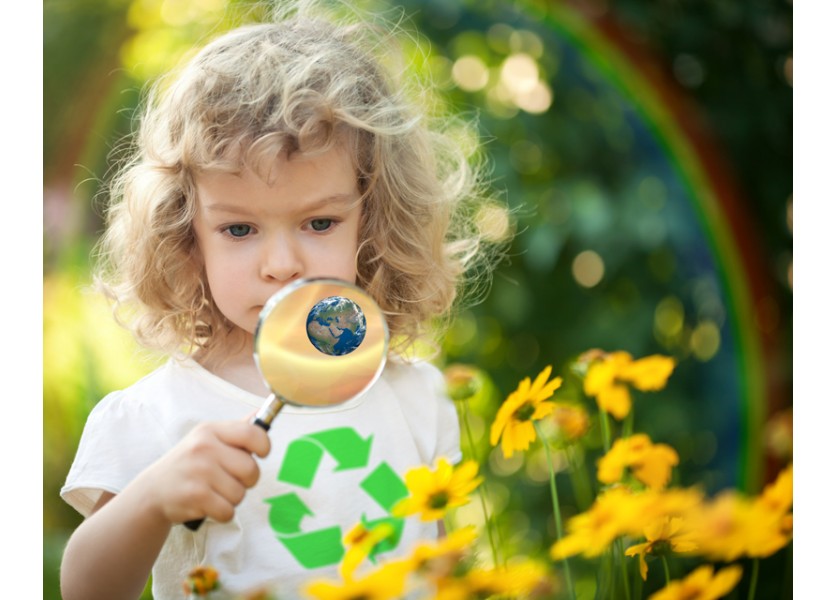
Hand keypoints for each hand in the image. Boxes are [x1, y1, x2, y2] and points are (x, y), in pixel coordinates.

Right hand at [127, 420, 270, 526]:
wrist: (152, 492)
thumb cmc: (188, 464)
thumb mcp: (206, 439)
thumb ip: (235, 430)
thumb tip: (260, 414)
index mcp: (210, 430)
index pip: (252, 433)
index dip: (264, 446)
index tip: (261, 454)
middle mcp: (204, 447)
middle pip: (251, 469)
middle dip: (247, 481)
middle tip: (230, 480)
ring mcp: (199, 471)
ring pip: (240, 493)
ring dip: (232, 498)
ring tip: (214, 491)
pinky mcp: (195, 496)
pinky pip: (228, 511)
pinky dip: (222, 513)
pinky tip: (208, 504)